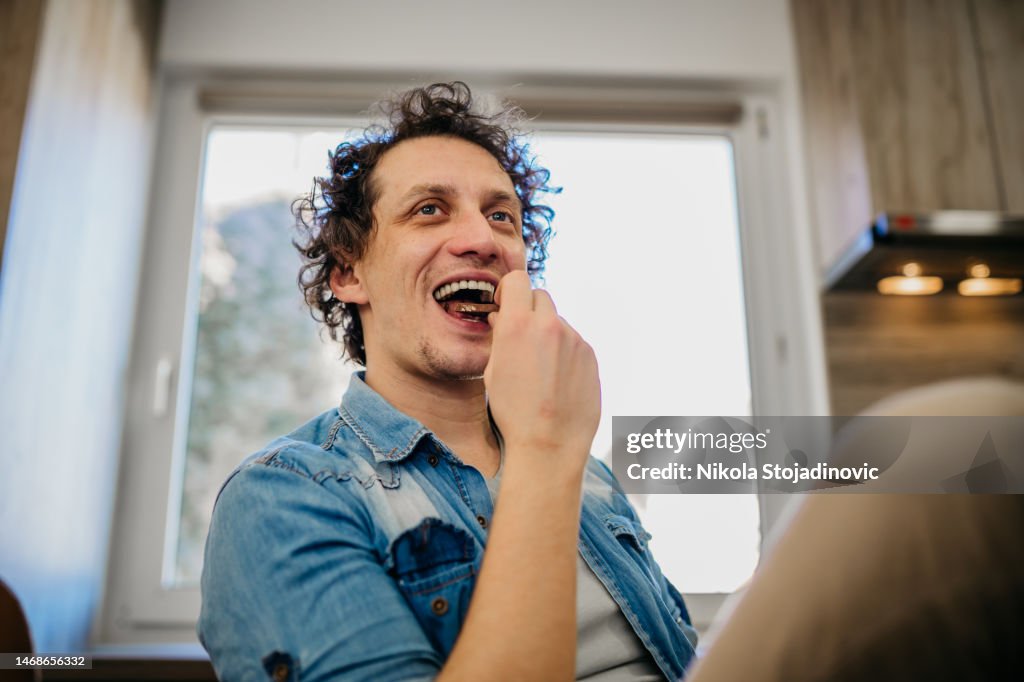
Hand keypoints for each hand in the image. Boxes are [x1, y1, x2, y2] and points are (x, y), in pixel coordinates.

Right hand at [484, 271, 600, 477]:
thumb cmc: (513, 412)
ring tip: (541, 369)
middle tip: (523, 336)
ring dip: (548, 334)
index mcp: (518, 325)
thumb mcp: (493, 372)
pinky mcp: (591, 355)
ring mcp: (574, 339)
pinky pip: (574, 343)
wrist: (549, 443)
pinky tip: (558, 380)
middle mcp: (549, 325)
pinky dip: (565, 353)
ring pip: (558, 322)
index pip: (517, 280)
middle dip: (530, 310)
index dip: (509, 291)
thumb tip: (501, 317)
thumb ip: (500, 336)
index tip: (506, 305)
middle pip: (541, 297)